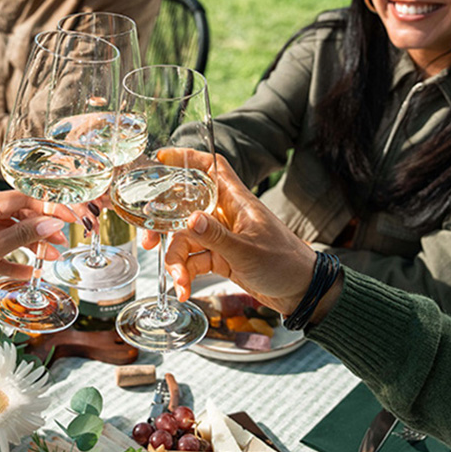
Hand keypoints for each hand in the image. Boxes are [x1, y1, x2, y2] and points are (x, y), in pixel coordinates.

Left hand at [0, 191, 75, 328]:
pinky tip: (24, 272)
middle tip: (61, 243)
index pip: (23, 199)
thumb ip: (21, 235)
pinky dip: (7, 256)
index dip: (50, 208)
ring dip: (27, 245)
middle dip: (40, 230)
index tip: (70, 218)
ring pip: (4, 231)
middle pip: (15, 214)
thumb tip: (50, 223)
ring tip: (48, 259)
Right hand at [155, 151, 318, 316]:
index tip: (162, 160)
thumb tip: (189, 220)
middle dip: (163, 225)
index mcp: (237, 202)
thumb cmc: (285, 264)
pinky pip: (194, 261)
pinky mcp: (222, 258)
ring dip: (176, 261)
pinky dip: (186, 275)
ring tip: (178, 281)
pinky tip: (183, 289)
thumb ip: (217, 237)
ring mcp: (222, 237)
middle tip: (147, 240)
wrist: (303, 293)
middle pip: (185, 209)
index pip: (211, 167)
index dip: (188, 158)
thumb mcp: (248, 252)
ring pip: (186, 240)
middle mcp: (226, 215)